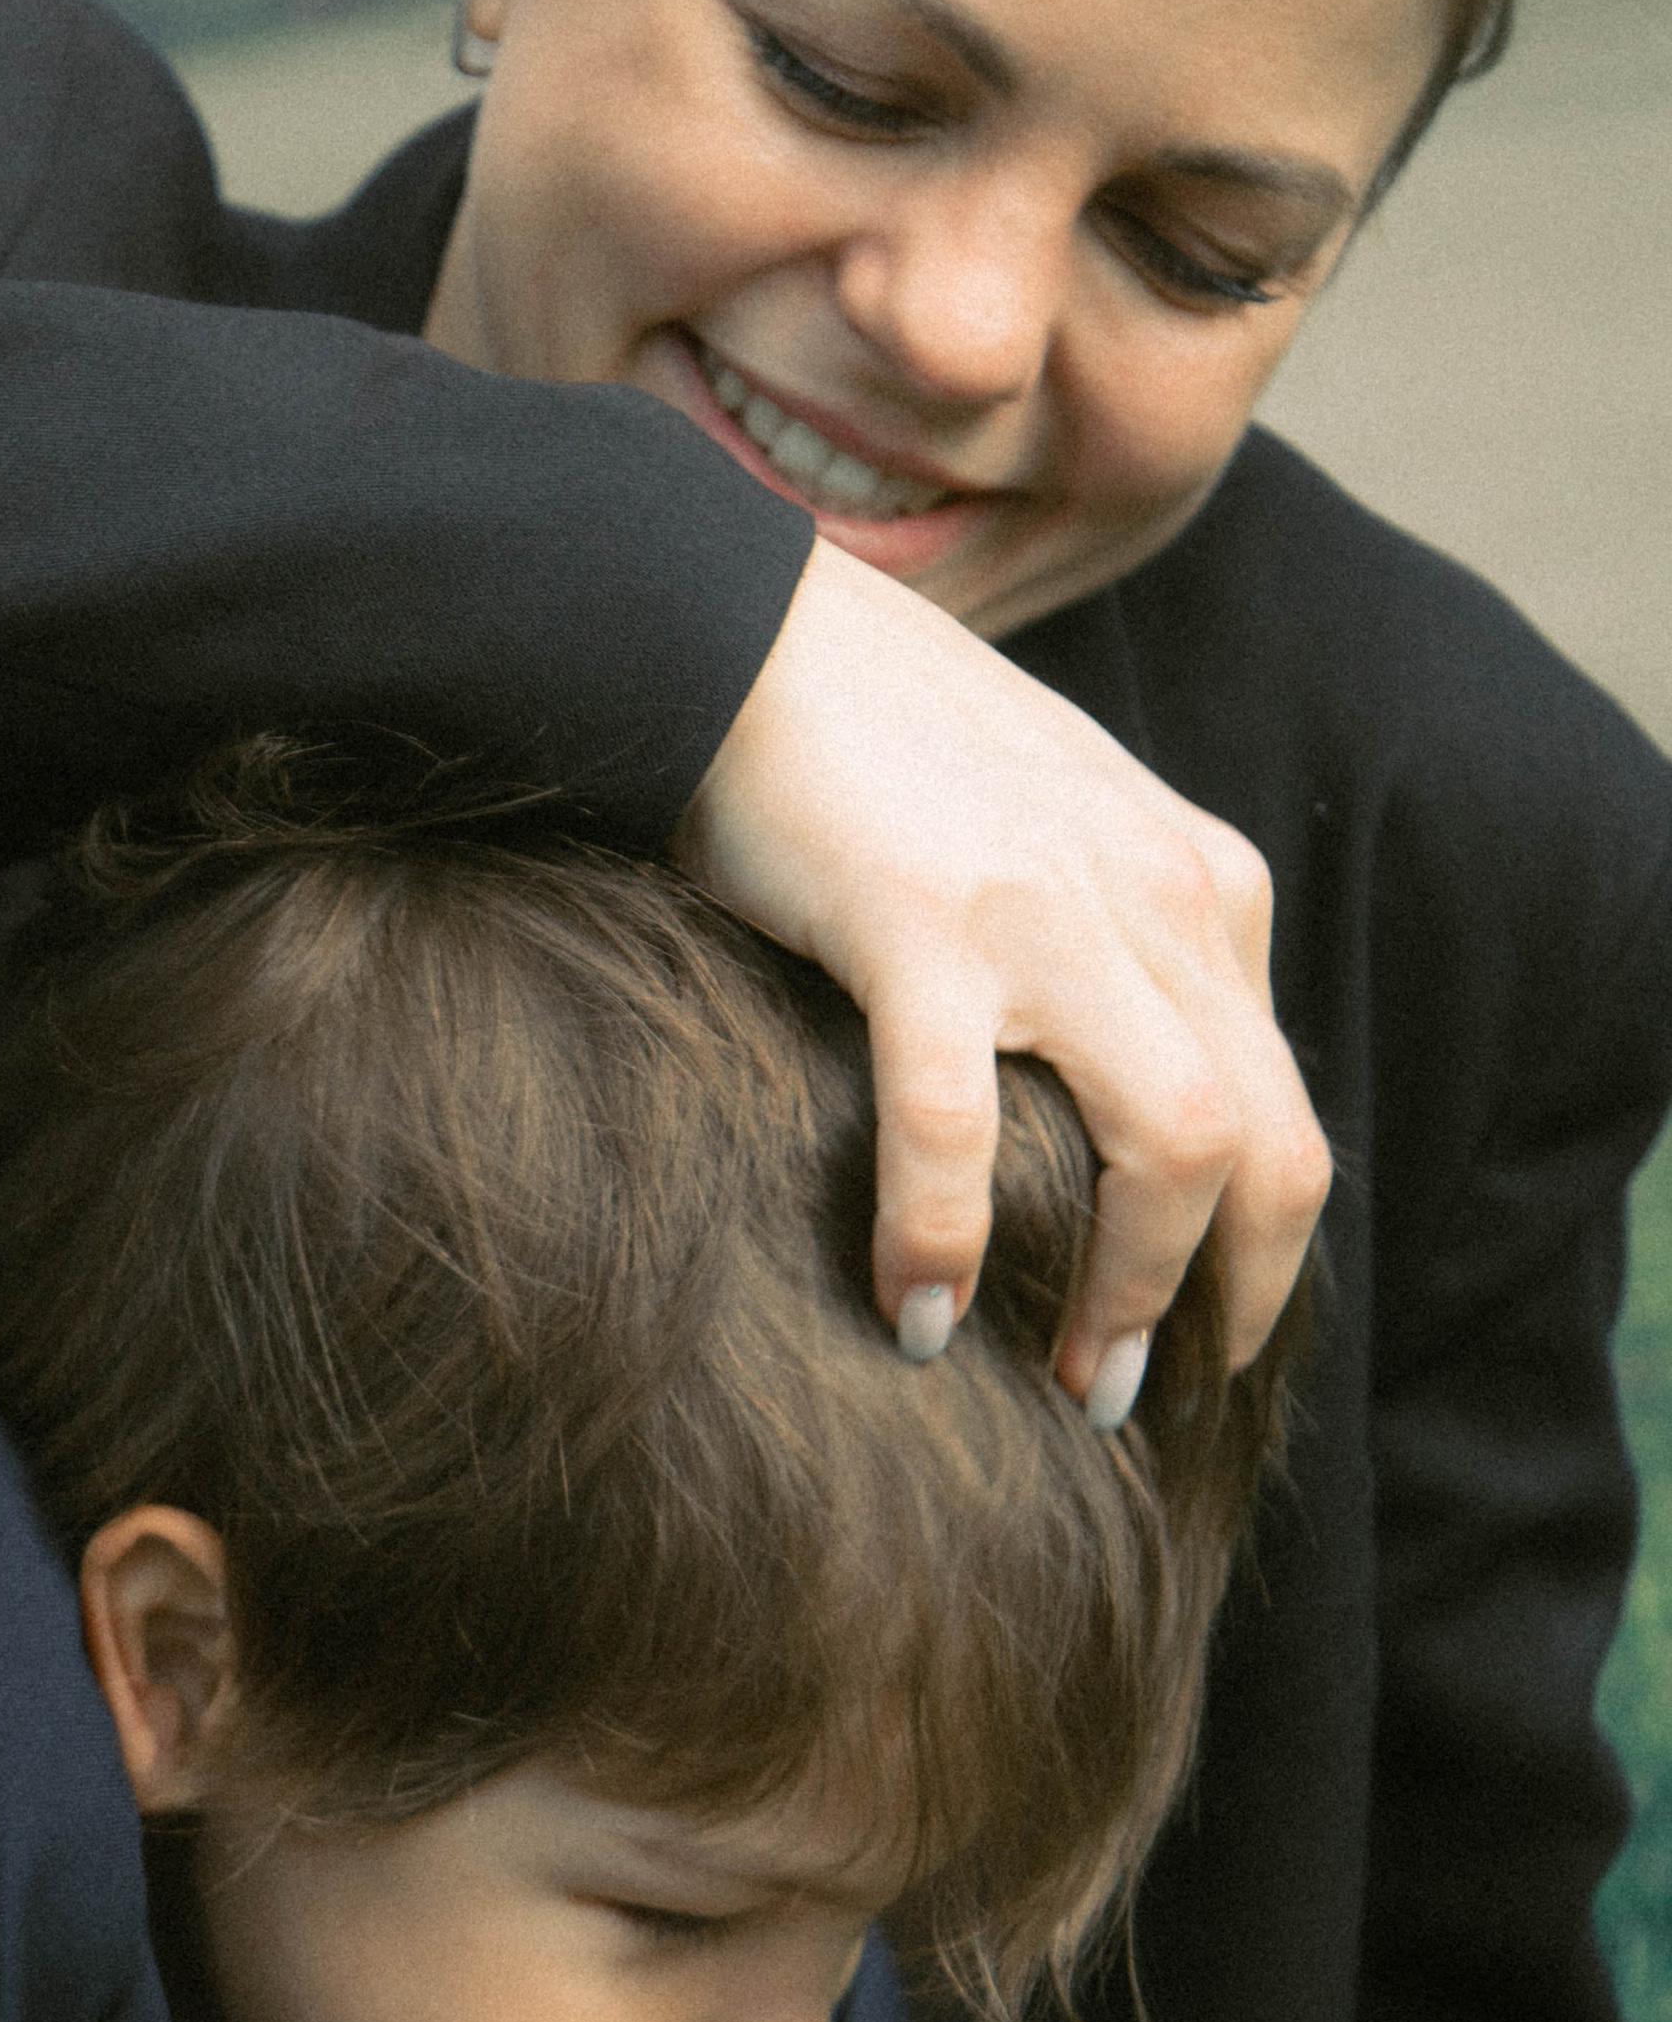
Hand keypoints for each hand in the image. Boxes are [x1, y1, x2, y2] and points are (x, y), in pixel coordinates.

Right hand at [672, 537, 1329, 1401]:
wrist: (740, 626)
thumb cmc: (872, 745)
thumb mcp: (1049, 833)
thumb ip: (1107, 942)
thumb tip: (1105, 1102)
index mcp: (1199, 880)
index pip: (1281, 1104)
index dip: (1259, 1252)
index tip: (1198, 1341)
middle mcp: (1159, 893)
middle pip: (1262, 1146)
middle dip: (1220, 1298)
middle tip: (1135, 1395)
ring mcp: (1049, 908)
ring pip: (1171, 1145)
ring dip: (1125, 1291)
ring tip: (1062, 1382)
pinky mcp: (921, 922)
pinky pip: (961, 1125)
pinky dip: (947, 1239)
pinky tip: (916, 1312)